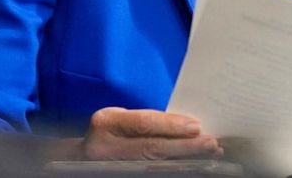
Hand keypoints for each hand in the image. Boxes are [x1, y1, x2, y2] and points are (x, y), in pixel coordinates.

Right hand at [67, 107, 222, 160]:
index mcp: (106, 123)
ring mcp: (112, 166)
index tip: (196, 127)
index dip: (171, 126)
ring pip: (154, 165)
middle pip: (151, 149)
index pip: (143, 124)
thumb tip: (187, 125)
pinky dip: (175, 168)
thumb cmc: (109, 132)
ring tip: (209, 154)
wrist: (81, 159)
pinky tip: (192, 164)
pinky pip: (151, 172)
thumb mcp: (119, 118)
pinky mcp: (121, 175)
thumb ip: (145, 121)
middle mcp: (105, 146)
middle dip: (185, 147)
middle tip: (210, 143)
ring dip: (185, 160)